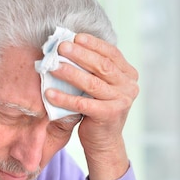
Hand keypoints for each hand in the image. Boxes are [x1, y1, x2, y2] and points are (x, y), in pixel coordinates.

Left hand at [44, 33, 138, 179]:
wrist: (104, 142)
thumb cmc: (98, 111)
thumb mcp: (101, 87)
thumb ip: (95, 70)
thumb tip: (70, 47)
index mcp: (129, 76)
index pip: (112, 54)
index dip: (93, 44)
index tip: (76, 37)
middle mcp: (129, 87)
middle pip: (102, 66)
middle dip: (80, 54)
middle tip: (62, 48)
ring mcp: (121, 101)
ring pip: (92, 83)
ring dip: (70, 73)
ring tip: (53, 66)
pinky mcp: (109, 115)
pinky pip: (82, 103)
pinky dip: (64, 98)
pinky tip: (50, 93)